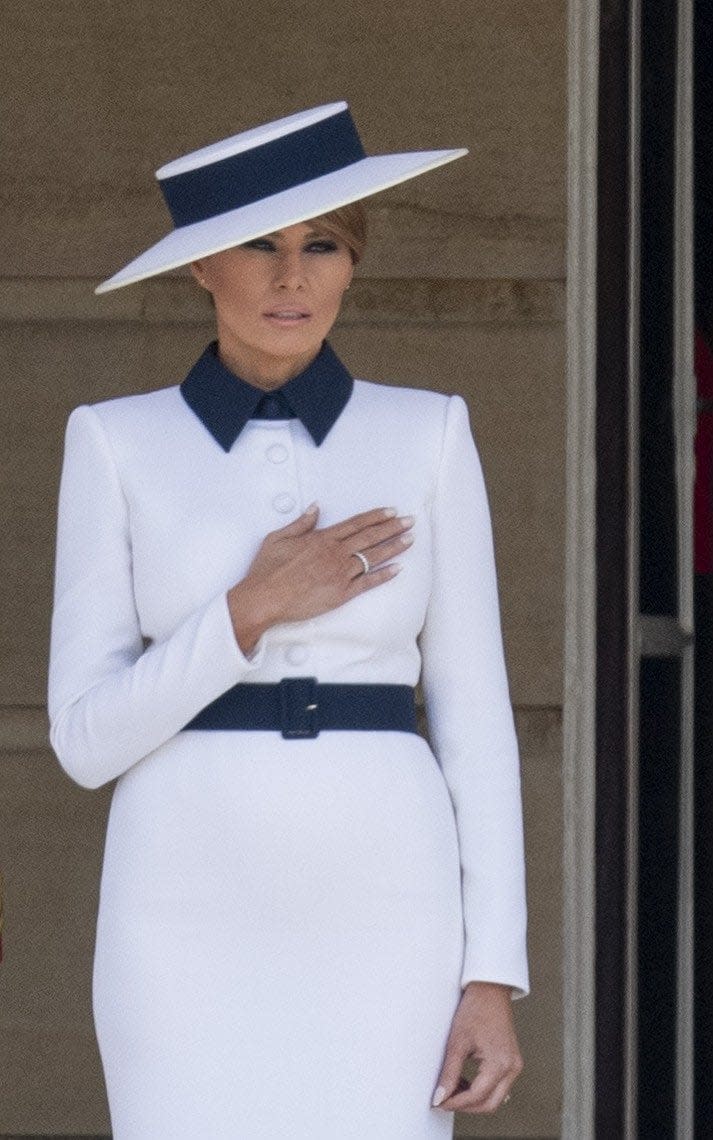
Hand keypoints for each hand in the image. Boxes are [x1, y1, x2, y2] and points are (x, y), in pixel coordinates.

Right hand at [227, 504, 413, 654]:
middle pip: (370, 537)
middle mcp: (335, 554)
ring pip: (373, 557)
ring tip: (410, 539)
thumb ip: (301, 523)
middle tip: (410, 521)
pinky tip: (398, 569)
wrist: (264, 598)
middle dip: (393, 527)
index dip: (376, 516)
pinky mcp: (341, 593)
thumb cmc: (267, 570)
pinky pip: (368, 583)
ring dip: (394, 547)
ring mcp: (340, 574)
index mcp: (321, 539)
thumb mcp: (278, 538)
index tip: (391, 511)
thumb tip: (315, 509)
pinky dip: (384, 575)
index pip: (356, 524)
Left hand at [432, 982, 521, 1114]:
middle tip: (444, 1100)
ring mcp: (514, 1065)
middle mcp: (511, 1068)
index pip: (477, 1096)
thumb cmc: (476, 1009)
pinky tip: (464, 1082)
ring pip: (495, 1097)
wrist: (490, 990)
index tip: (439, 1102)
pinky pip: (498, 1086)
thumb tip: (440, 1096)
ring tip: (451, 1089)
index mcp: (500, 1063)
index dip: (456, 1102)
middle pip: (489, 1104)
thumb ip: (449, 1072)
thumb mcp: (458, 1042)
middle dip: (466, 1106)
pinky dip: (481, 1089)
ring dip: (473, 1099)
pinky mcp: (511, 1061)